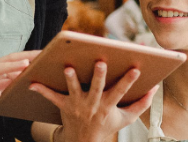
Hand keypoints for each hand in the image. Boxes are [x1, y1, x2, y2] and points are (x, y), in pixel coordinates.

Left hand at [29, 61, 157, 141]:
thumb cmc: (106, 126)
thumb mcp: (126, 118)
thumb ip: (142, 104)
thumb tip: (155, 88)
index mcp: (109, 106)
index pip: (121, 92)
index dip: (129, 81)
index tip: (136, 68)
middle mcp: (93, 105)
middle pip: (97, 89)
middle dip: (99, 76)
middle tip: (101, 62)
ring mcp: (78, 106)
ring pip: (74, 91)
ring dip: (71, 79)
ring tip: (68, 68)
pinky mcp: (64, 106)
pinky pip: (52, 97)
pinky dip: (42, 90)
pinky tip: (32, 82)